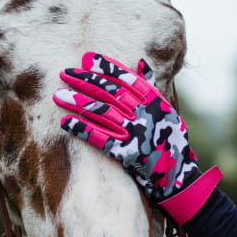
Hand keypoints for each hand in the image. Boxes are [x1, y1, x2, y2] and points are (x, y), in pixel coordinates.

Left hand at [53, 52, 221, 223]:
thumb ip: (152, 87)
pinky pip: (100, 138)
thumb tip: (140, 61)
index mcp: (156, 102)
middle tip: (65, 73)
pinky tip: (65, 122)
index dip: (107, 68)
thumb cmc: (170, 141)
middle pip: (111, 93)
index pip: (128, 79)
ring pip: (103, 112)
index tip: (87, 59)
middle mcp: (146, 115)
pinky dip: (82, 129)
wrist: (177, 177)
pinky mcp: (127, 154)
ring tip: (59, 95)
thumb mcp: (166, 111)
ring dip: (78, 103)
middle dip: (86, 81)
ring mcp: (136, 134)